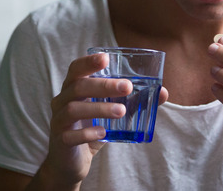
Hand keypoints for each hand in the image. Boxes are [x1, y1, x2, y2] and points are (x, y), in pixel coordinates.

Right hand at [37, 53, 168, 188]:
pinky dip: (87, 133)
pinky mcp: (60, 141)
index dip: (88, 62)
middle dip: (103, 85)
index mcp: (73, 89)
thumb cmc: (92, 129)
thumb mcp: (112, 114)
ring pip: (73, 109)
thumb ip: (134, 102)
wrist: (71, 163)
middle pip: (77, 86)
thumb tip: (163, 92)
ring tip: (121, 111)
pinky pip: (70, 135)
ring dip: (99, 108)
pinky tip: (103, 133)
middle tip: (127, 87)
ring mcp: (58, 121)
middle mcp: (62, 101)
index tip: (106, 58)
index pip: (76, 69)